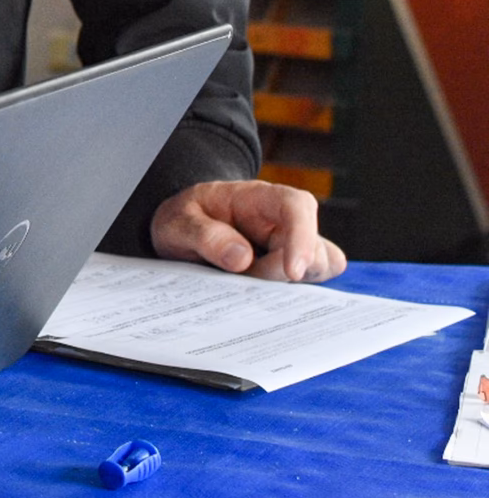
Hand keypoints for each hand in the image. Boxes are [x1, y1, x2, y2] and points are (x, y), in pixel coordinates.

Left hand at [150, 180, 347, 282]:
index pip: (296, 205)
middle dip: (280, 274)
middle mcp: (283, 221)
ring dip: (284, 287)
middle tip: (240, 278)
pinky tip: (259, 299)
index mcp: (258, 198)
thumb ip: (205, 235)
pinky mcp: (290, 270)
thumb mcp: (178, 223)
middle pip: (313, 249)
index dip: (302, 237)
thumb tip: (242, 259)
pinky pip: (309, 287)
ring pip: (317, 271)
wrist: (182, 232)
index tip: (293, 273)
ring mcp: (291, 247)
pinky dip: (290, 298)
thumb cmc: (184, 220)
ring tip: (242, 284)